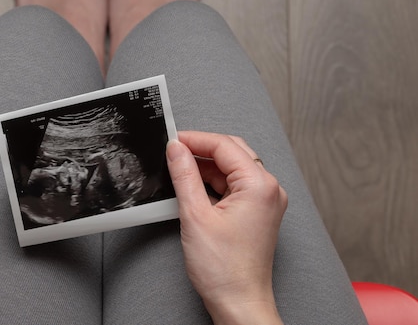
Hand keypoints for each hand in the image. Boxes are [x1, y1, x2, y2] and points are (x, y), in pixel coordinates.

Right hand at [166, 131, 287, 324]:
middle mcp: (268, 190)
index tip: (173, 140)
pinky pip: (234, 186)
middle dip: (201, 150)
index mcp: (259, 186)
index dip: (195, 139)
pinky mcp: (256, 212)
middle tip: (174, 151)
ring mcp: (265, 202)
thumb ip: (184, 176)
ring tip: (179, 171)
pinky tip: (193, 187)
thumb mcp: (195, 215)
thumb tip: (175, 150)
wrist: (239, 303)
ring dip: (206, 167)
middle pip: (232, 153)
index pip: (224, 146)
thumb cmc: (225, 270)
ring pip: (232, 169)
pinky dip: (213, 183)